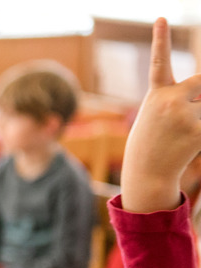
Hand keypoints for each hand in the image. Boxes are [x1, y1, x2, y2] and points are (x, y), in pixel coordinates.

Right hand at [122, 18, 200, 213]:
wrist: (147, 172)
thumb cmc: (153, 139)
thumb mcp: (158, 113)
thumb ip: (183, 96)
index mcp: (156, 94)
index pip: (159, 61)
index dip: (160, 40)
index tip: (161, 19)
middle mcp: (168, 101)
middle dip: (199, 94)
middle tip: (183, 114)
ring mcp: (184, 116)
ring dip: (198, 118)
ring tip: (180, 134)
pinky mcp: (199, 132)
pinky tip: (188, 141)